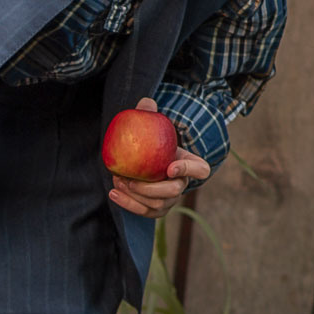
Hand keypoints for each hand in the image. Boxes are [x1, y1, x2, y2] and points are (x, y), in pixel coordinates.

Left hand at [109, 97, 210, 219]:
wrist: (145, 159)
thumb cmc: (153, 141)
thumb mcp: (154, 126)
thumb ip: (150, 113)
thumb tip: (146, 102)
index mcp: (191, 164)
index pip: (200, 170)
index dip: (188, 170)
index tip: (170, 167)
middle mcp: (183, 184)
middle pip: (173, 192)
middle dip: (150, 188)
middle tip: (130, 180)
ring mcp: (170, 199)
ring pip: (157, 204)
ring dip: (135, 195)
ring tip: (118, 181)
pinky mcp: (156, 209)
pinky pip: (144, 211)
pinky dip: (128, 204)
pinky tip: (114, 192)